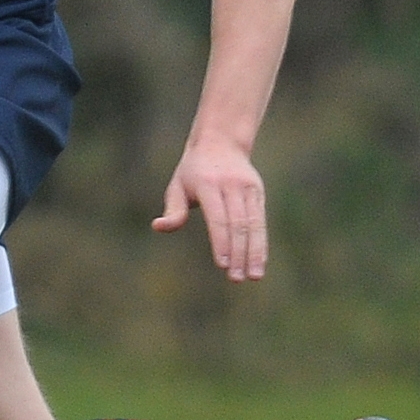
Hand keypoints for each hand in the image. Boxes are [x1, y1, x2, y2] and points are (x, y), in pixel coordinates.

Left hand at [153, 134, 268, 280]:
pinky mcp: (257, 191)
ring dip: (254, 252)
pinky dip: (261, 242)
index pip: (217, 218)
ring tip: (254, 276)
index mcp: (207, 184)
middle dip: (238, 253)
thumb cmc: (193, 171)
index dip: (221, 242)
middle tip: (237, 278)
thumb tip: (158, 226)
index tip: (222, 265)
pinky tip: (260, 262)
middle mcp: (230, 185)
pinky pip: (261, 220)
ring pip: (253, 223)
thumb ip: (173, 209)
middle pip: (237, 224)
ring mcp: (246, 187)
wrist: (221, 141)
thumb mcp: (177, 185)